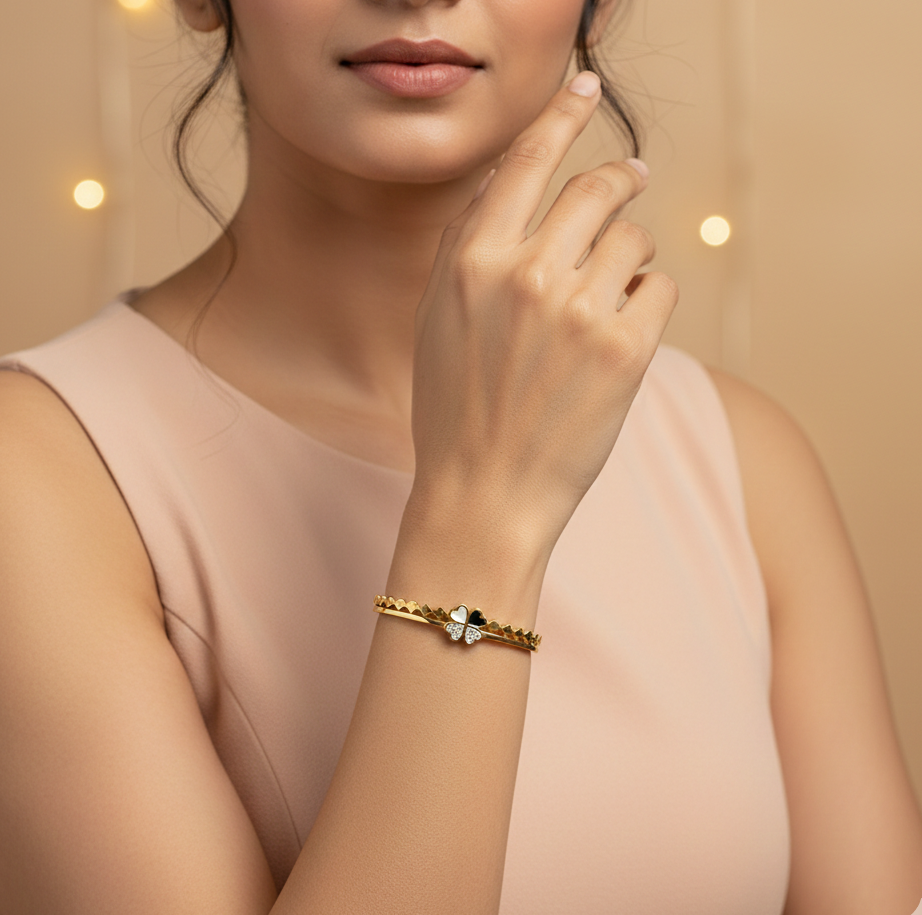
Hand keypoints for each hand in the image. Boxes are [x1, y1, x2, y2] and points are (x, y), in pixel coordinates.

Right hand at [408, 71, 678, 559]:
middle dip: (620, 180)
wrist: (484, 494)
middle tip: (631, 179)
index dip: (563, 114)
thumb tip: (514, 179)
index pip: (528, 160)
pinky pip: (660, 287)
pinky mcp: (626, 349)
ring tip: (607, 298)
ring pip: (635, 239)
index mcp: (472, 260)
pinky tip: (622, 334)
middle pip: (598, 189)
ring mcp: (579, 310)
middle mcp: (526, 273)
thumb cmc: (457, 410)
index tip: (587, 88)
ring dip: (630, 257)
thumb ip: (470, 246)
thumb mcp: (439, 319)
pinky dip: (648, 301)